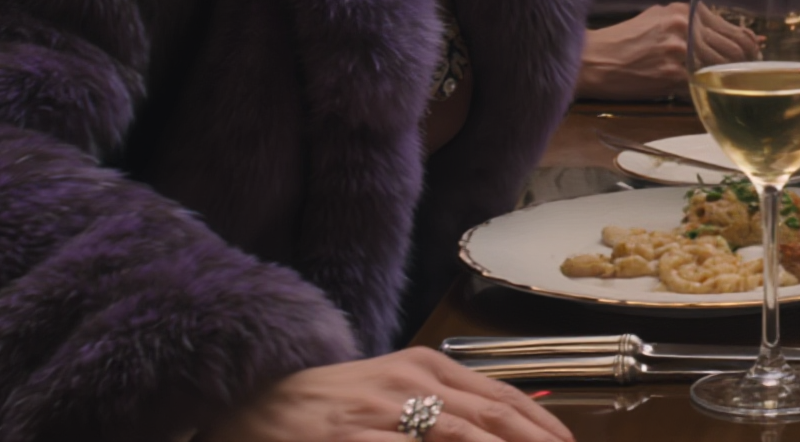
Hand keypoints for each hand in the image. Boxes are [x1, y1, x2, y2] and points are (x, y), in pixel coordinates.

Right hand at [202, 347, 571, 441]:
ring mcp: (383, 413)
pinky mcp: (355, 440)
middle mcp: (412, 383)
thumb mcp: (396, 389)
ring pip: (461, 436)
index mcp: (428, 366)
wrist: (256, 402)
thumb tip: (506, 423)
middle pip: (492, 418)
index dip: (543, 426)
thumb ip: (448, 403)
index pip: (505, 397)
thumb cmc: (332, 403)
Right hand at [575, 3, 757, 99]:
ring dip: (736, 78)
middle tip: (754, 72)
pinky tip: (718, 97)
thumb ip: (689, 21)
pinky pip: (702, 84)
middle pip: (733, 46)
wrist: (595, 60)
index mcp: (682, 11)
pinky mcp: (671, 75)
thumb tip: (730, 30)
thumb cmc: (625, 40)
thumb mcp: (657, 18)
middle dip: (749, 62)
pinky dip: (712, 92)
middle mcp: (684, 27)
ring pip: (723, 66)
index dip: (748, 42)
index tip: (755, 50)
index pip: (730, 26)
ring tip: (740, 85)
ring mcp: (679, 51)